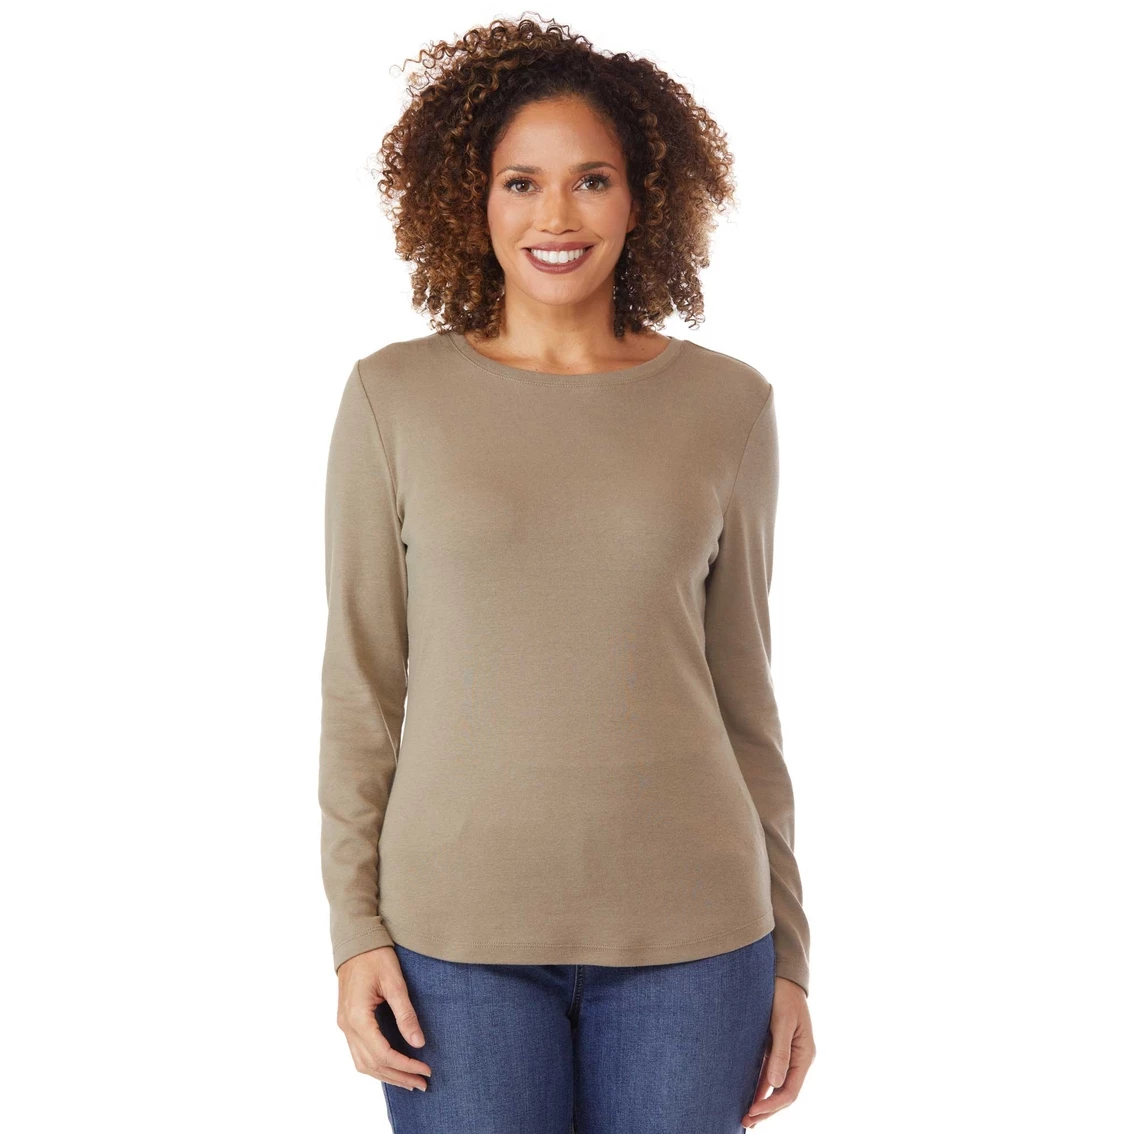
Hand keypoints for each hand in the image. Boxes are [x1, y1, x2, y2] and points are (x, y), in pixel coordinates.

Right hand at [336, 945, 432, 1091]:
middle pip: (372, 1064)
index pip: (383, 1053)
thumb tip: (419, 1042)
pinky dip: (376, 1065)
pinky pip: (359, 1053)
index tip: (425, 1070)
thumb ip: (405, 1014)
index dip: (405, 1065)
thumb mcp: (394, 982)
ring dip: (386, 1075)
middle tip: (423, 1083)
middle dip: (398, 1076)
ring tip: (409, 1081)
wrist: (355, 941)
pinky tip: (391, 1067)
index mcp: (357, 1016)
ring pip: (363, 1063)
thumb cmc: (375, 956)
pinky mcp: (347, 1022)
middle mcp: (347, 1025)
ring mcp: (344, 1025)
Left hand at [743, 976, 815, 1125]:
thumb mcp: (782, 1021)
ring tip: (747, 1118)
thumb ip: (779, 1052)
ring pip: (776, 1086)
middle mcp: (798, 1058)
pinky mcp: (777, 1047)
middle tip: (746, 1122)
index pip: (790, 1090)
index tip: (754, 1112)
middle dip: (767, 1109)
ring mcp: (788, 1054)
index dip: (773, 1105)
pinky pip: (770, 1073)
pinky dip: (761, 1087)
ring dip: (763, 1102)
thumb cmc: (784, 994)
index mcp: (805, 1054)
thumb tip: (774, 1084)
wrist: (783, 974)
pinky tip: (751, 1097)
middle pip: (784, 1093)